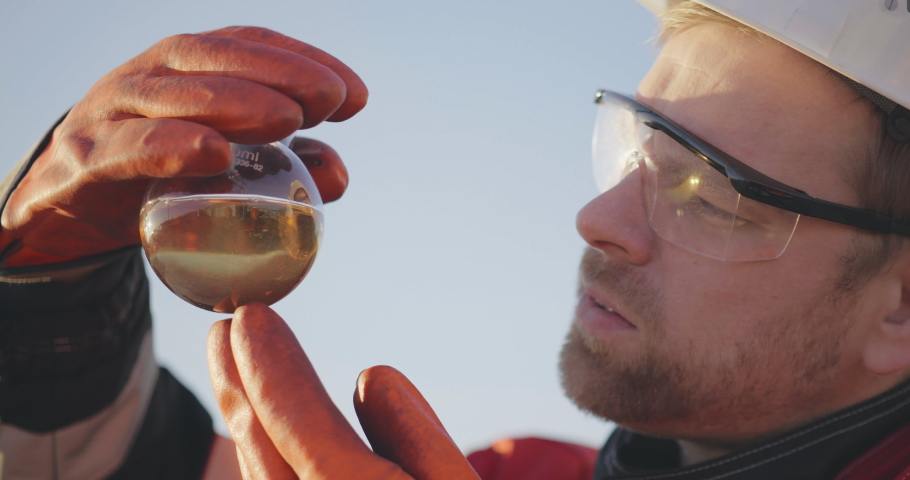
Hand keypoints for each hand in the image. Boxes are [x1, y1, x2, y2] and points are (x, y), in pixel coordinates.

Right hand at [0, 27, 364, 265]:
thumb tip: (339, 173)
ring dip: (233, 99)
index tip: (354, 95)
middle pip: (213, 57)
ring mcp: (111, 110)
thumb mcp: (225, 168)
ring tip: (288, 119)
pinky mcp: (84, 156)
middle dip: (279, 72)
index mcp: (185, 69)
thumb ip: (282, 165)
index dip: (304, 60)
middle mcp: (149, 75)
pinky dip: (169, 146)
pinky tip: (215, 153)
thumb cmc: (158, 177)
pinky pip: (125, 146)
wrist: (66, 207)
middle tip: (331, 100)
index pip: (247, 46)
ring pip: (170, 91)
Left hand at [207, 303, 479, 479]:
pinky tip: (264, 436)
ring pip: (262, 479)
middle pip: (262, 451)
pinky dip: (266, 462)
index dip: (270, 367)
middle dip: (239, 388)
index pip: (298, 425)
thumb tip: (371, 378)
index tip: (251, 318)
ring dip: (245, 423)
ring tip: (234, 372)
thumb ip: (421, 441)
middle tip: (221, 331)